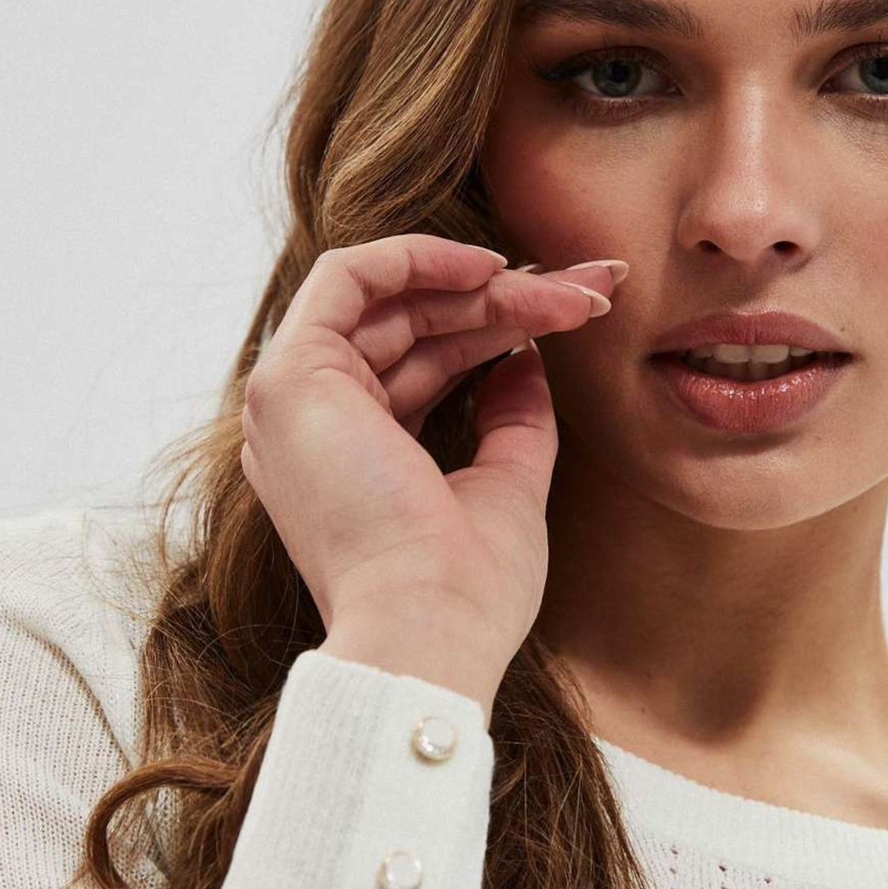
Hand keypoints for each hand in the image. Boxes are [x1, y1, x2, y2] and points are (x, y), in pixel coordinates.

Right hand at [239, 233, 623, 692]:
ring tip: (566, 293)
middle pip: (413, 327)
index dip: (498, 327)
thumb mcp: (506, 488)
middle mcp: (313, 426)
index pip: (423, 364)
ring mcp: (294, 400)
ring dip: (484, 284)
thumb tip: (526, 359)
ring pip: (392, 300)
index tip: (576, 313)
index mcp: (348, 458)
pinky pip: (347, 277)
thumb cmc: (466, 590)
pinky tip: (490, 268)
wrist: (428, 631)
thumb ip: (511, 420)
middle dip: (507, 298)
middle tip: (594, 292)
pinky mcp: (293, 377)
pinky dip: (417, 257)